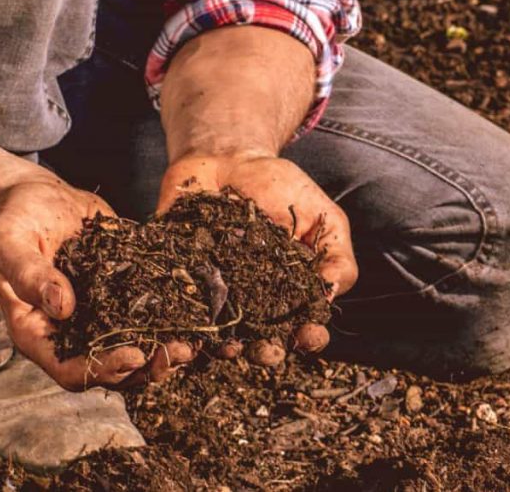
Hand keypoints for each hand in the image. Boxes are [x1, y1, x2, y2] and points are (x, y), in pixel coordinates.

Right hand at [0, 178, 195, 390]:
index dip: (103, 369)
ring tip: (195, 341)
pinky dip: (175, 318)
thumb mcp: (10, 241)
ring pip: (136, 349)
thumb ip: (29, 273)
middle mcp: (71, 332)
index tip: (133, 355)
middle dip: (147, 367)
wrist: (37, 196)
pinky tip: (201, 310)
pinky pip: (149, 314)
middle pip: (110, 369)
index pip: (70, 369)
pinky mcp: (123, 293)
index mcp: (37, 331)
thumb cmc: (14, 220)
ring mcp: (99, 316)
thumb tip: (62, 307)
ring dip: (165, 351)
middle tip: (178, 352)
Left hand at [157, 152, 357, 363]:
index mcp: (289, 294)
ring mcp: (212, 293)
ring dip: (221, 347)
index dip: (308, 337)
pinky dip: (177, 319)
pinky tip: (183, 328)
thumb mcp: (322, 217)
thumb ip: (335, 256)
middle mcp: (250, 302)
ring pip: (216, 334)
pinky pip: (175, 305)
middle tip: (266, 350)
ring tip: (227, 347)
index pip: (302, 327)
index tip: (308, 336)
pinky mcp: (178, 278)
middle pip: (258, 340)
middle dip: (265, 352)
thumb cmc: (281, 188)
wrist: (227, 157)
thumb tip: (331, 295)